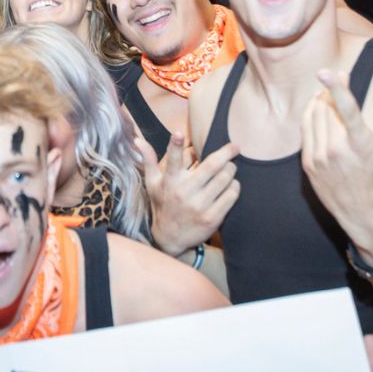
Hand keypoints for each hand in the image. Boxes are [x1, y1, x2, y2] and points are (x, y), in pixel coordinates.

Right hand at [139, 132, 239, 256]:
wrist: (170, 239)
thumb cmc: (163, 204)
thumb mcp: (153, 183)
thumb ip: (148, 160)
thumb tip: (138, 140)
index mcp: (169, 181)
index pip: (172, 161)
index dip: (175, 146)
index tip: (178, 133)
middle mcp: (183, 193)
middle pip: (211, 166)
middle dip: (226, 153)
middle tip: (234, 147)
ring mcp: (199, 206)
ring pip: (225, 179)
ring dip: (231, 169)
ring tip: (230, 168)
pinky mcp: (212, 218)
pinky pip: (231, 194)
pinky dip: (234, 186)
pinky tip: (230, 185)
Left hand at [301, 70, 372, 252]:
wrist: (364, 218)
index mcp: (361, 146)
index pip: (347, 111)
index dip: (337, 89)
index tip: (328, 72)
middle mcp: (336, 151)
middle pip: (326, 109)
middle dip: (330, 91)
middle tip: (335, 80)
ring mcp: (319, 158)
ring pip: (313, 118)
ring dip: (318, 102)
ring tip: (324, 92)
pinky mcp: (309, 165)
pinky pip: (304, 132)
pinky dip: (308, 117)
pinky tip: (315, 111)